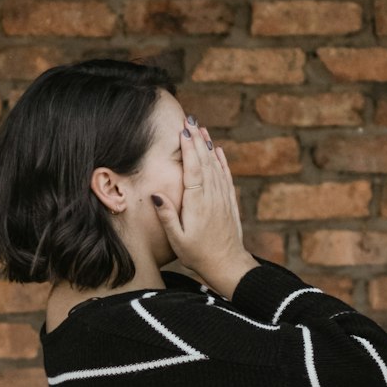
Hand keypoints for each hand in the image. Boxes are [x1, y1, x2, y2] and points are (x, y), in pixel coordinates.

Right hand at [151, 118, 249, 284]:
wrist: (228, 266)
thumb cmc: (198, 255)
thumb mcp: (177, 240)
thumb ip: (168, 216)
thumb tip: (157, 194)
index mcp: (198, 204)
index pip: (193, 169)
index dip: (188, 149)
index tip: (183, 131)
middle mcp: (212, 197)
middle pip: (205, 162)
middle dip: (197, 140)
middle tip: (189, 120)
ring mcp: (222, 198)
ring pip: (216, 166)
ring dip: (208, 146)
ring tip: (201, 129)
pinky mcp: (229, 203)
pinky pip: (225, 177)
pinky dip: (222, 162)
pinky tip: (218, 151)